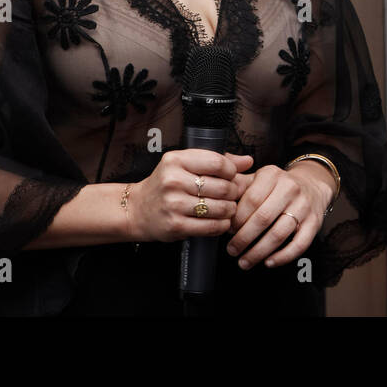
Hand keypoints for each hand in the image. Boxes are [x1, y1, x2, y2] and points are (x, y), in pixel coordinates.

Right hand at [126, 149, 250, 241]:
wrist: (138, 209)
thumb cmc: (167, 184)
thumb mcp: (185, 164)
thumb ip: (217, 161)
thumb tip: (248, 161)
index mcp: (176, 160)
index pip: (217, 162)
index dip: (232, 171)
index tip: (232, 176)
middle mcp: (173, 180)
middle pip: (221, 186)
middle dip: (233, 192)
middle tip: (233, 195)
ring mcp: (173, 204)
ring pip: (219, 208)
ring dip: (230, 210)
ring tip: (228, 208)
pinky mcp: (176, 225)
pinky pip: (211, 226)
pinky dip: (222, 225)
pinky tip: (221, 221)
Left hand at [225, 157, 332, 269]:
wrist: (311, 185)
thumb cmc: (276, 186)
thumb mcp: (258, 178)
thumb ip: (237, 185)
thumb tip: (217, 198)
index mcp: (272, 175)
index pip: (251, 200)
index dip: (236, 219)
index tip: (227, 231)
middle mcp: (290, 188)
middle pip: (263, 218)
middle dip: (243, 239)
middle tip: (232, 250)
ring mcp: (304, 206)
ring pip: (279, 234)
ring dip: (259, 252)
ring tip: (244, 261)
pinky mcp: (314, 223)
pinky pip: (299, 244)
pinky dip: (283, 257)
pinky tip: (269, 262)